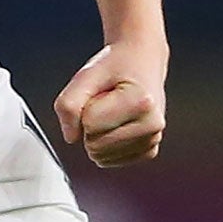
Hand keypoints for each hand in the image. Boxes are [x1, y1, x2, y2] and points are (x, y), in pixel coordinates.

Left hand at [55, 40, 166, 167]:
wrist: (142, 60)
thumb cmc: (117, 65)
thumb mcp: (87, 74)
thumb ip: (69, 103)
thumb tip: (70, 137)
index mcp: (141, 101)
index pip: (89, 123)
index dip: (84, 107)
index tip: (99, 91)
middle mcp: (153, 124)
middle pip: (95, 144)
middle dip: (89, 123)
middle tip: (105, 101)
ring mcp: (153, 139)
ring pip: (101, 156)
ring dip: (97, 134)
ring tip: (112, 111)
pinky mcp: (149, 150)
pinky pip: (110, 161)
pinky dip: (106, 145)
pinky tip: (117, 124)